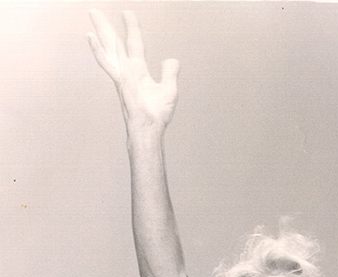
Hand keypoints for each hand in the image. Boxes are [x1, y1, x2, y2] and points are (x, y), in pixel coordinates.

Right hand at [87, 11, 178, 136]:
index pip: (134, 44)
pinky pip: (107, 63)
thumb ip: (170, 73)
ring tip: (93, 13)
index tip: (127, 14)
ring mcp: (121, 74)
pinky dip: (98, 50)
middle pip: (115, 42)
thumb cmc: (156, 113)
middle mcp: (127, 70)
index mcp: (138, 70)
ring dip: (102, 30)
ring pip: (110, 47)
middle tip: (95, 10)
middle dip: (107, 26)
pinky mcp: (120, 81)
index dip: (132, 29)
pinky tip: (90, 36)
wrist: (150, 127)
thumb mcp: (169, 89)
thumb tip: (172, 59)